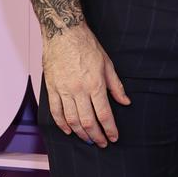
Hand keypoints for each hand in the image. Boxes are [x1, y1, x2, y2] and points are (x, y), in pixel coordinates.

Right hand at [42, 23, 130, 146]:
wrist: (64, 32)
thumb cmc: (87, 45)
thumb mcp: (107, 64)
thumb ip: (116, 86)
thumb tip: (125, 102)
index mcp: (95, 84)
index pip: (104, 114)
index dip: (110, 129)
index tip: (114, 137)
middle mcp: (78, 90)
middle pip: (87, 121)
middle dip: (96, 136)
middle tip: (102, 143)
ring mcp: (63, 90)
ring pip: (71, 120)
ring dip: (80, 134)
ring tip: (88, 140)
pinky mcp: (52, 88)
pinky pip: (55, 112)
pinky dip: (62, 124)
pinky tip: (69, 131)